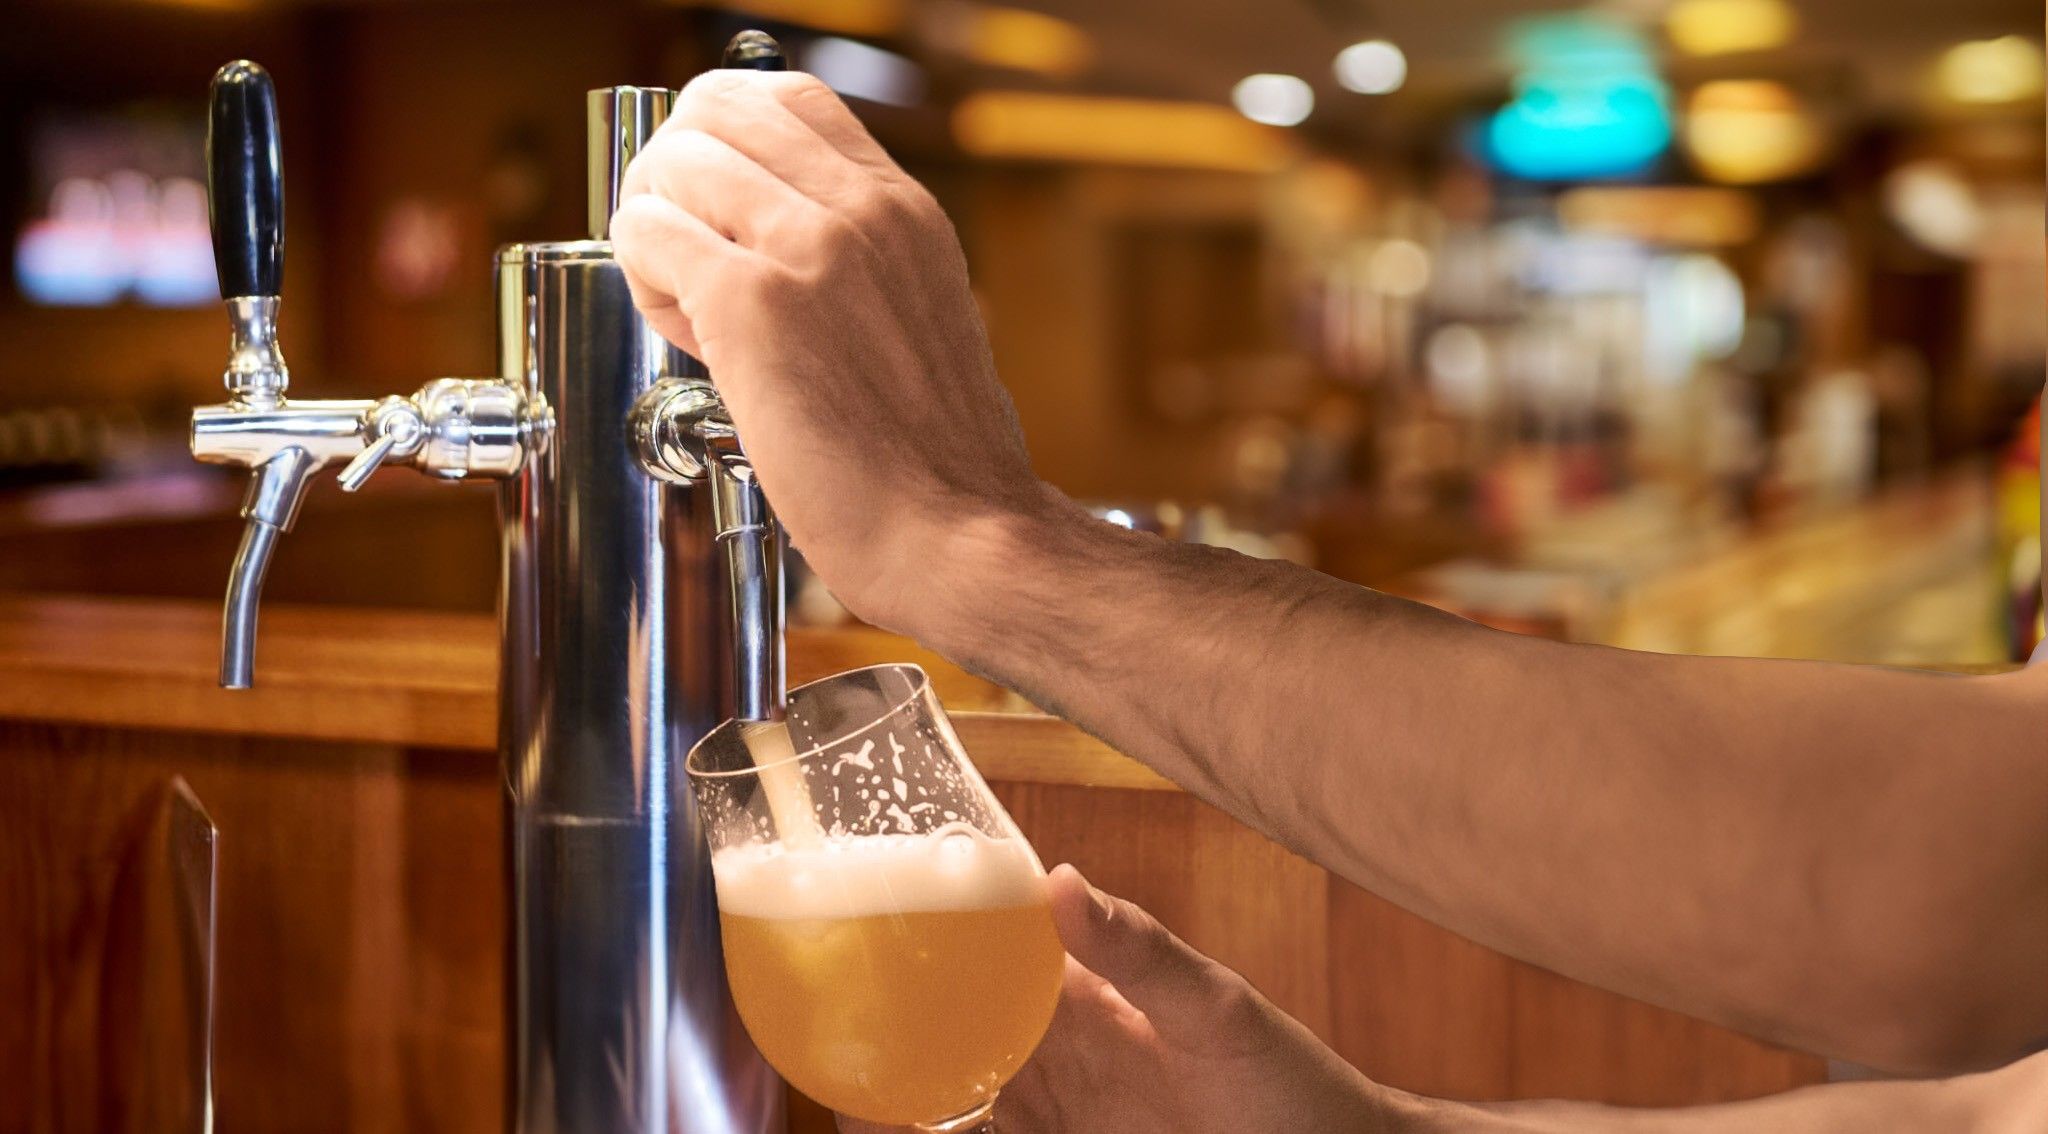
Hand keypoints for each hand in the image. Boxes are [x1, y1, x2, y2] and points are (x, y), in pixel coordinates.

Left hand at [611, 71, 1052, 638]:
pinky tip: (689, 335)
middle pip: (715, 108)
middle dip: (678, 177)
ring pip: (670, 165)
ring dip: (656, 229)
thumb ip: (861, 260)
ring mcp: (808, 249)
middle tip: (688, 254)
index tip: (723, 212)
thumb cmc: (934, 462)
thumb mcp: (921, 315)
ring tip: (691, 305)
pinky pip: (645, 233)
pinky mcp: (753, 305)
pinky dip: (644, 278)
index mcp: (903, 210)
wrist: (958, 533)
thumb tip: (775, 243)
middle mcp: (860, 211)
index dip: (730, 146)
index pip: (788, 98)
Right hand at [840, 865, 1398, 1133]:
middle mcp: (1061, 1053)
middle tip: (828, 1027)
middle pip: (954, 1030)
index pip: (991, 951)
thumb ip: (1140, 951)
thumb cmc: (1295, 1085)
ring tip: (844, 1095)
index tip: (865, 922)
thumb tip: (1057, 878)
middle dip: (893, 1025)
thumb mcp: (1217, 1011)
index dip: (930, 937)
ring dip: (901, 1096)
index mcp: (1088, 993)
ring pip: (954, 1100)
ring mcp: (1060, 1115)